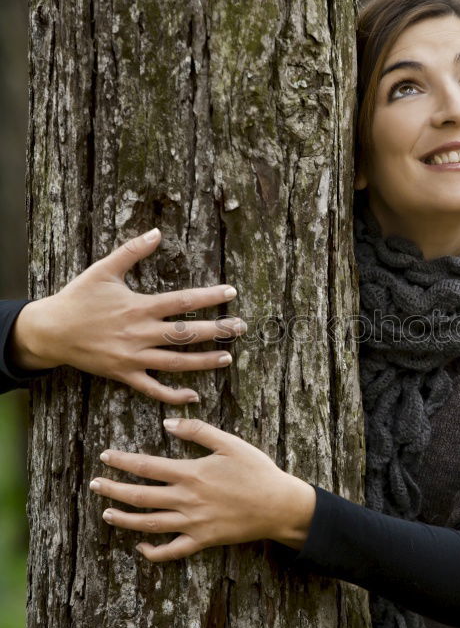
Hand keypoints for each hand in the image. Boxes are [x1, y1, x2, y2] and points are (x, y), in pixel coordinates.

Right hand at [9, 228, 246, 403]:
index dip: (209, 297)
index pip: (182, 302)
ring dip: (204, 361)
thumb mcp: (104, 269)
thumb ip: (132, 251)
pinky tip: (194, 395)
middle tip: (241, 327)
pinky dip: (173, 395)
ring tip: (228, 357)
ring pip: (176, 362)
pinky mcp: (124, 375)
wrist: (50, 330)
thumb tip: (157, 232)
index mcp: (138, 307)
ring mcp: (133, 357)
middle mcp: (140, 334)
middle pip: (186, 334)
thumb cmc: (78, 298)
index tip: (231, 292)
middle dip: (217, 331)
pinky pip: (153, 388)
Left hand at [90, 416, 316, 561]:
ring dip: (124, 519)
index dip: (122, 461)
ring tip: (106, 513)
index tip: (106, 457)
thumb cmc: (257, 471)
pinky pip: (172, 551)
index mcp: (191, 473)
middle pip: (140, 496)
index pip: (146, 466)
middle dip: (114, 490)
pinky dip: (153, 552)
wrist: (279, 505)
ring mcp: (193, 523)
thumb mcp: (230, 443)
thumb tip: (167, 424)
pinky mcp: (203, 540)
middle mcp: (187, 500)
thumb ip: (198, 431)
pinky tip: (141, 547)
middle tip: (95, 484)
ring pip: (149, 524)